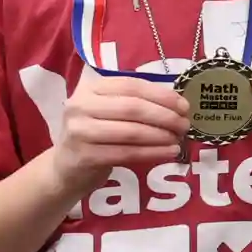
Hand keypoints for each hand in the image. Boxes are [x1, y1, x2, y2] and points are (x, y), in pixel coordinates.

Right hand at [51, 70, 189, 192]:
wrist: (67, 165)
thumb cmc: (96, 133)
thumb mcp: (109, 110)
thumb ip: (136, 102)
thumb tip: (178, 104)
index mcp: (90, 88)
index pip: (132, 86)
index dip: (161, 95)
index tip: (184, 106)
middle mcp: (80, 105)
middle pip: (133, 108)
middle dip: (165, 116)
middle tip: (185, 125)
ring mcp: (80, 131)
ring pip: (131, 132)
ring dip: (161, 136)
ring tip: (179, 139)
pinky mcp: (85, 156)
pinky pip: (126, 153)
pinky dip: (152, 153)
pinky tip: (169, 153)